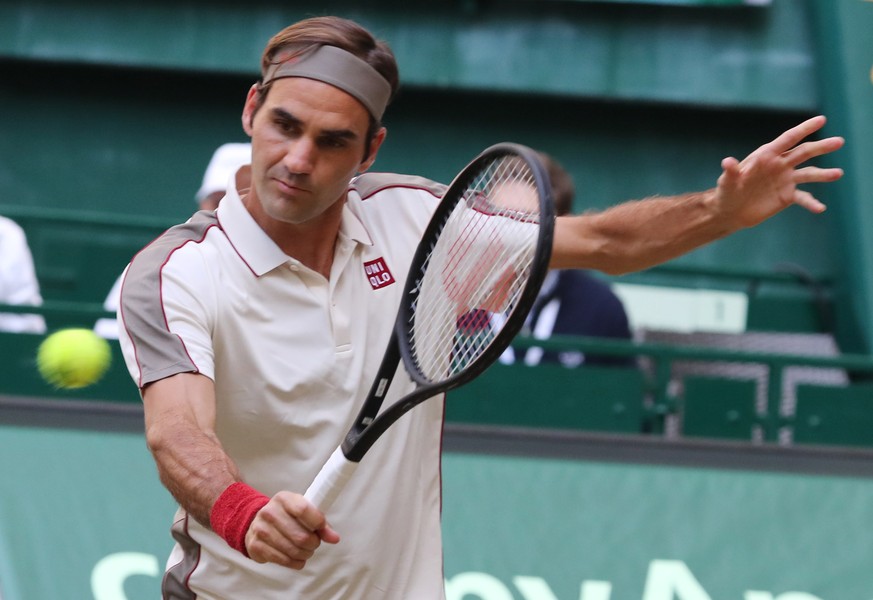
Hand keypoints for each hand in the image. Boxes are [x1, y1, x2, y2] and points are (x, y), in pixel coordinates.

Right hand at [244, 491, 340, 569]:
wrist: (258, 523)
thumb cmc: (286, 516)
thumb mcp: (302, 512)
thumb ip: (321, 524)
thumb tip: (334, 538)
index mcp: (283, 498)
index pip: (303, 510)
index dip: (317, 521)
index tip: (321, 527)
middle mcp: (269, 512)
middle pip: (301, 536)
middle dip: (313, 543)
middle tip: (314, 543)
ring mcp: (260, 529)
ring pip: (293, 550)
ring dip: (305, 554)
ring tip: (306, 551)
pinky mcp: (256, 546)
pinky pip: (283, 560)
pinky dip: (296, 562)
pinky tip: (297, 558)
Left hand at [715, 115, 843, 229]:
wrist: (730, 212)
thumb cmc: (726, 193)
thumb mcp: (727, 183)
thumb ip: (731, 172)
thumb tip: (727, 162)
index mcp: (766, 156)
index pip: (788, 139)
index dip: (804, 129)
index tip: (821, 120)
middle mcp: (780, 165)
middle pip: (804, 152)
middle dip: (821, 146)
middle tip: (839, 141)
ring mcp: (785, 180)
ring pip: (809, 174)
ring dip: (823, 174)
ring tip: (838, 174)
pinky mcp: (787, 196)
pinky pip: (804, 197)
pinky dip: (812, 203)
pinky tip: (820, 209)